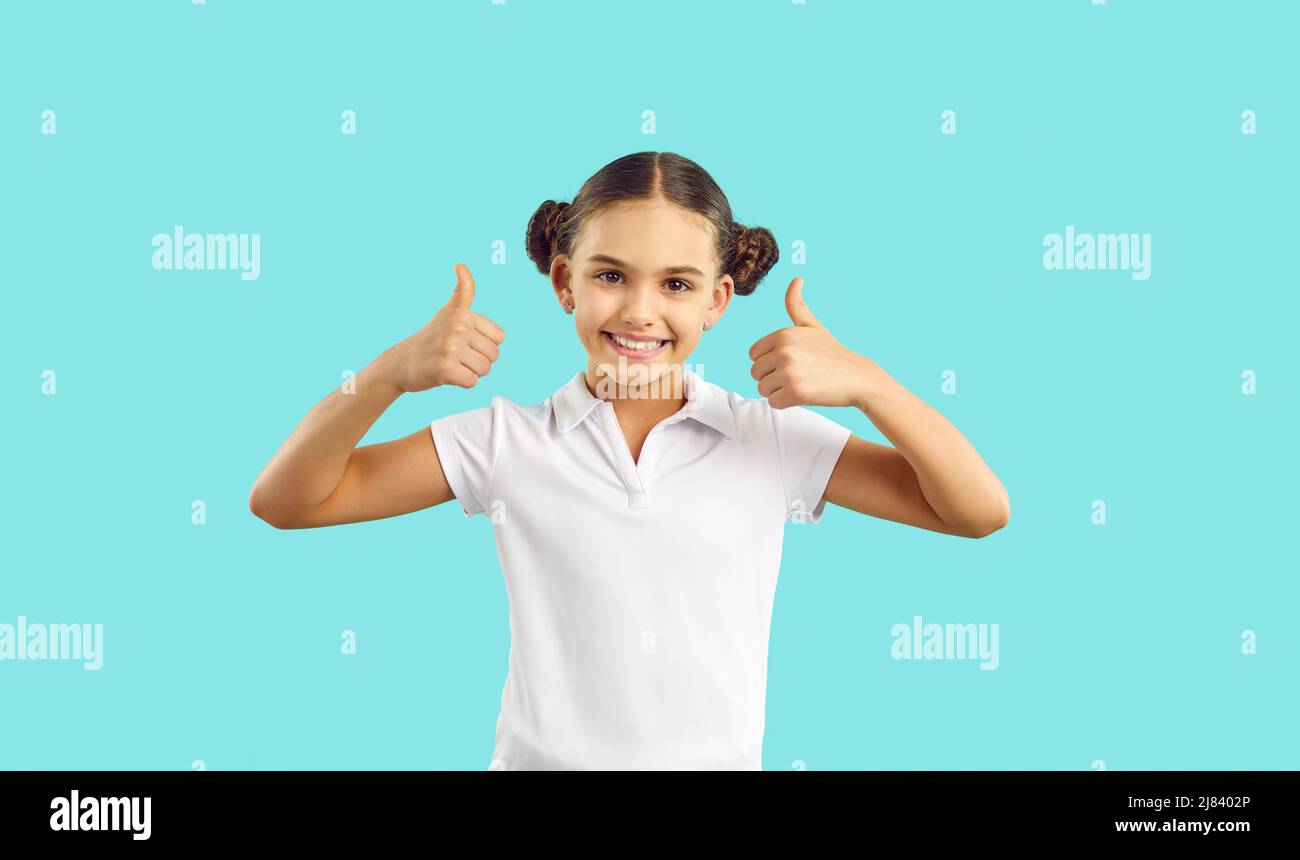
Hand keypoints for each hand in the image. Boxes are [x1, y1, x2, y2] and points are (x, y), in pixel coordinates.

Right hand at [385, 263, 505, 392]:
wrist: (401, 362)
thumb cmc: (431, 338)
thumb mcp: (448, 311)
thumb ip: (462, 291)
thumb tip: (461, 265)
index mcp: (462, 313)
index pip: (499, 338)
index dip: (484, 344)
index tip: (463, 341)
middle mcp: (457, 327)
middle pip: (493, 355)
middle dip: (477, 360)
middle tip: (455, 356)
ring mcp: (450, 347)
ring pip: (484, 369)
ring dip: (470, 372)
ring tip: (451, 364)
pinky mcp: (445, 369)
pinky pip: (472, 382)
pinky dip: (461, 383)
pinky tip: (446, 374)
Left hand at [747, 276, 876, 409]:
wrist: (858, 377)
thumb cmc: (832, 353)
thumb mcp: (813, 326)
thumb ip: (797, 305)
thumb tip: (796, 279)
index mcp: (783, 334)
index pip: (753, 355)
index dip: (769, 362)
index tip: (789, 362)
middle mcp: (783, 351)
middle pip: (755, 373)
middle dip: (772, 378)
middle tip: (797, 375)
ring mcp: (789, 372)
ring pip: (762, 389)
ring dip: (778, 391)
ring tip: (800, 384)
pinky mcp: (796, 392)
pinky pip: (773, 403)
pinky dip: (785, 403)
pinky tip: (803, 394)